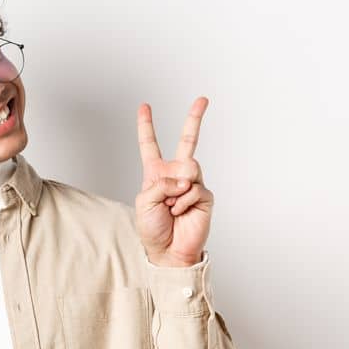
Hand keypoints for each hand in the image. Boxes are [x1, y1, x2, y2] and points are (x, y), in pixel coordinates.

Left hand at [134, 97, 213, 267]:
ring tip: (171, 207)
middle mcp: (175, 174)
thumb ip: (159, 183)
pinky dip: (183, 202)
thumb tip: (183, 178)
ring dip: (175, 190)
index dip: (146, 125)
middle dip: (195, 118)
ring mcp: (192, 183)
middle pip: (187, 141)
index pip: (150, 144)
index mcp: (155, 173)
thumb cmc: (153, 227)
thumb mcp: (144, 201)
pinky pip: (193, 189)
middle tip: (202, 99)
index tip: (144, 106)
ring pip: (188, 169)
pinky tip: (181, 213)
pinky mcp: (205, 194)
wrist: (168, 250)